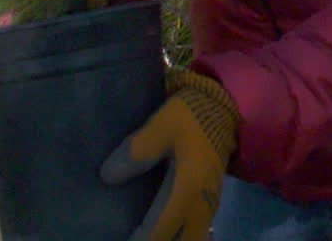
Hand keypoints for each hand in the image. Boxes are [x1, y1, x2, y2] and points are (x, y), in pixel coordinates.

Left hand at [101, 70, 238, 240]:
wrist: (224, 104)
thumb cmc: (192, 115)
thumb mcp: (160, 127)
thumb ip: (135, 153)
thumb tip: (107, 176)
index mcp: (188, 190)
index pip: (161, 230)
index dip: (141, 239)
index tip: (123, 237)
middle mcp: (201, 204)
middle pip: (181, 240)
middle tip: (135, 237)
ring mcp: (209, 203)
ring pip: (193, 237)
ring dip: (172, 238)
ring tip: (148, 233)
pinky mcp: (210, 198)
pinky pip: (197, 228)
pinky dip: (180, 233)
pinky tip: (163, 226)